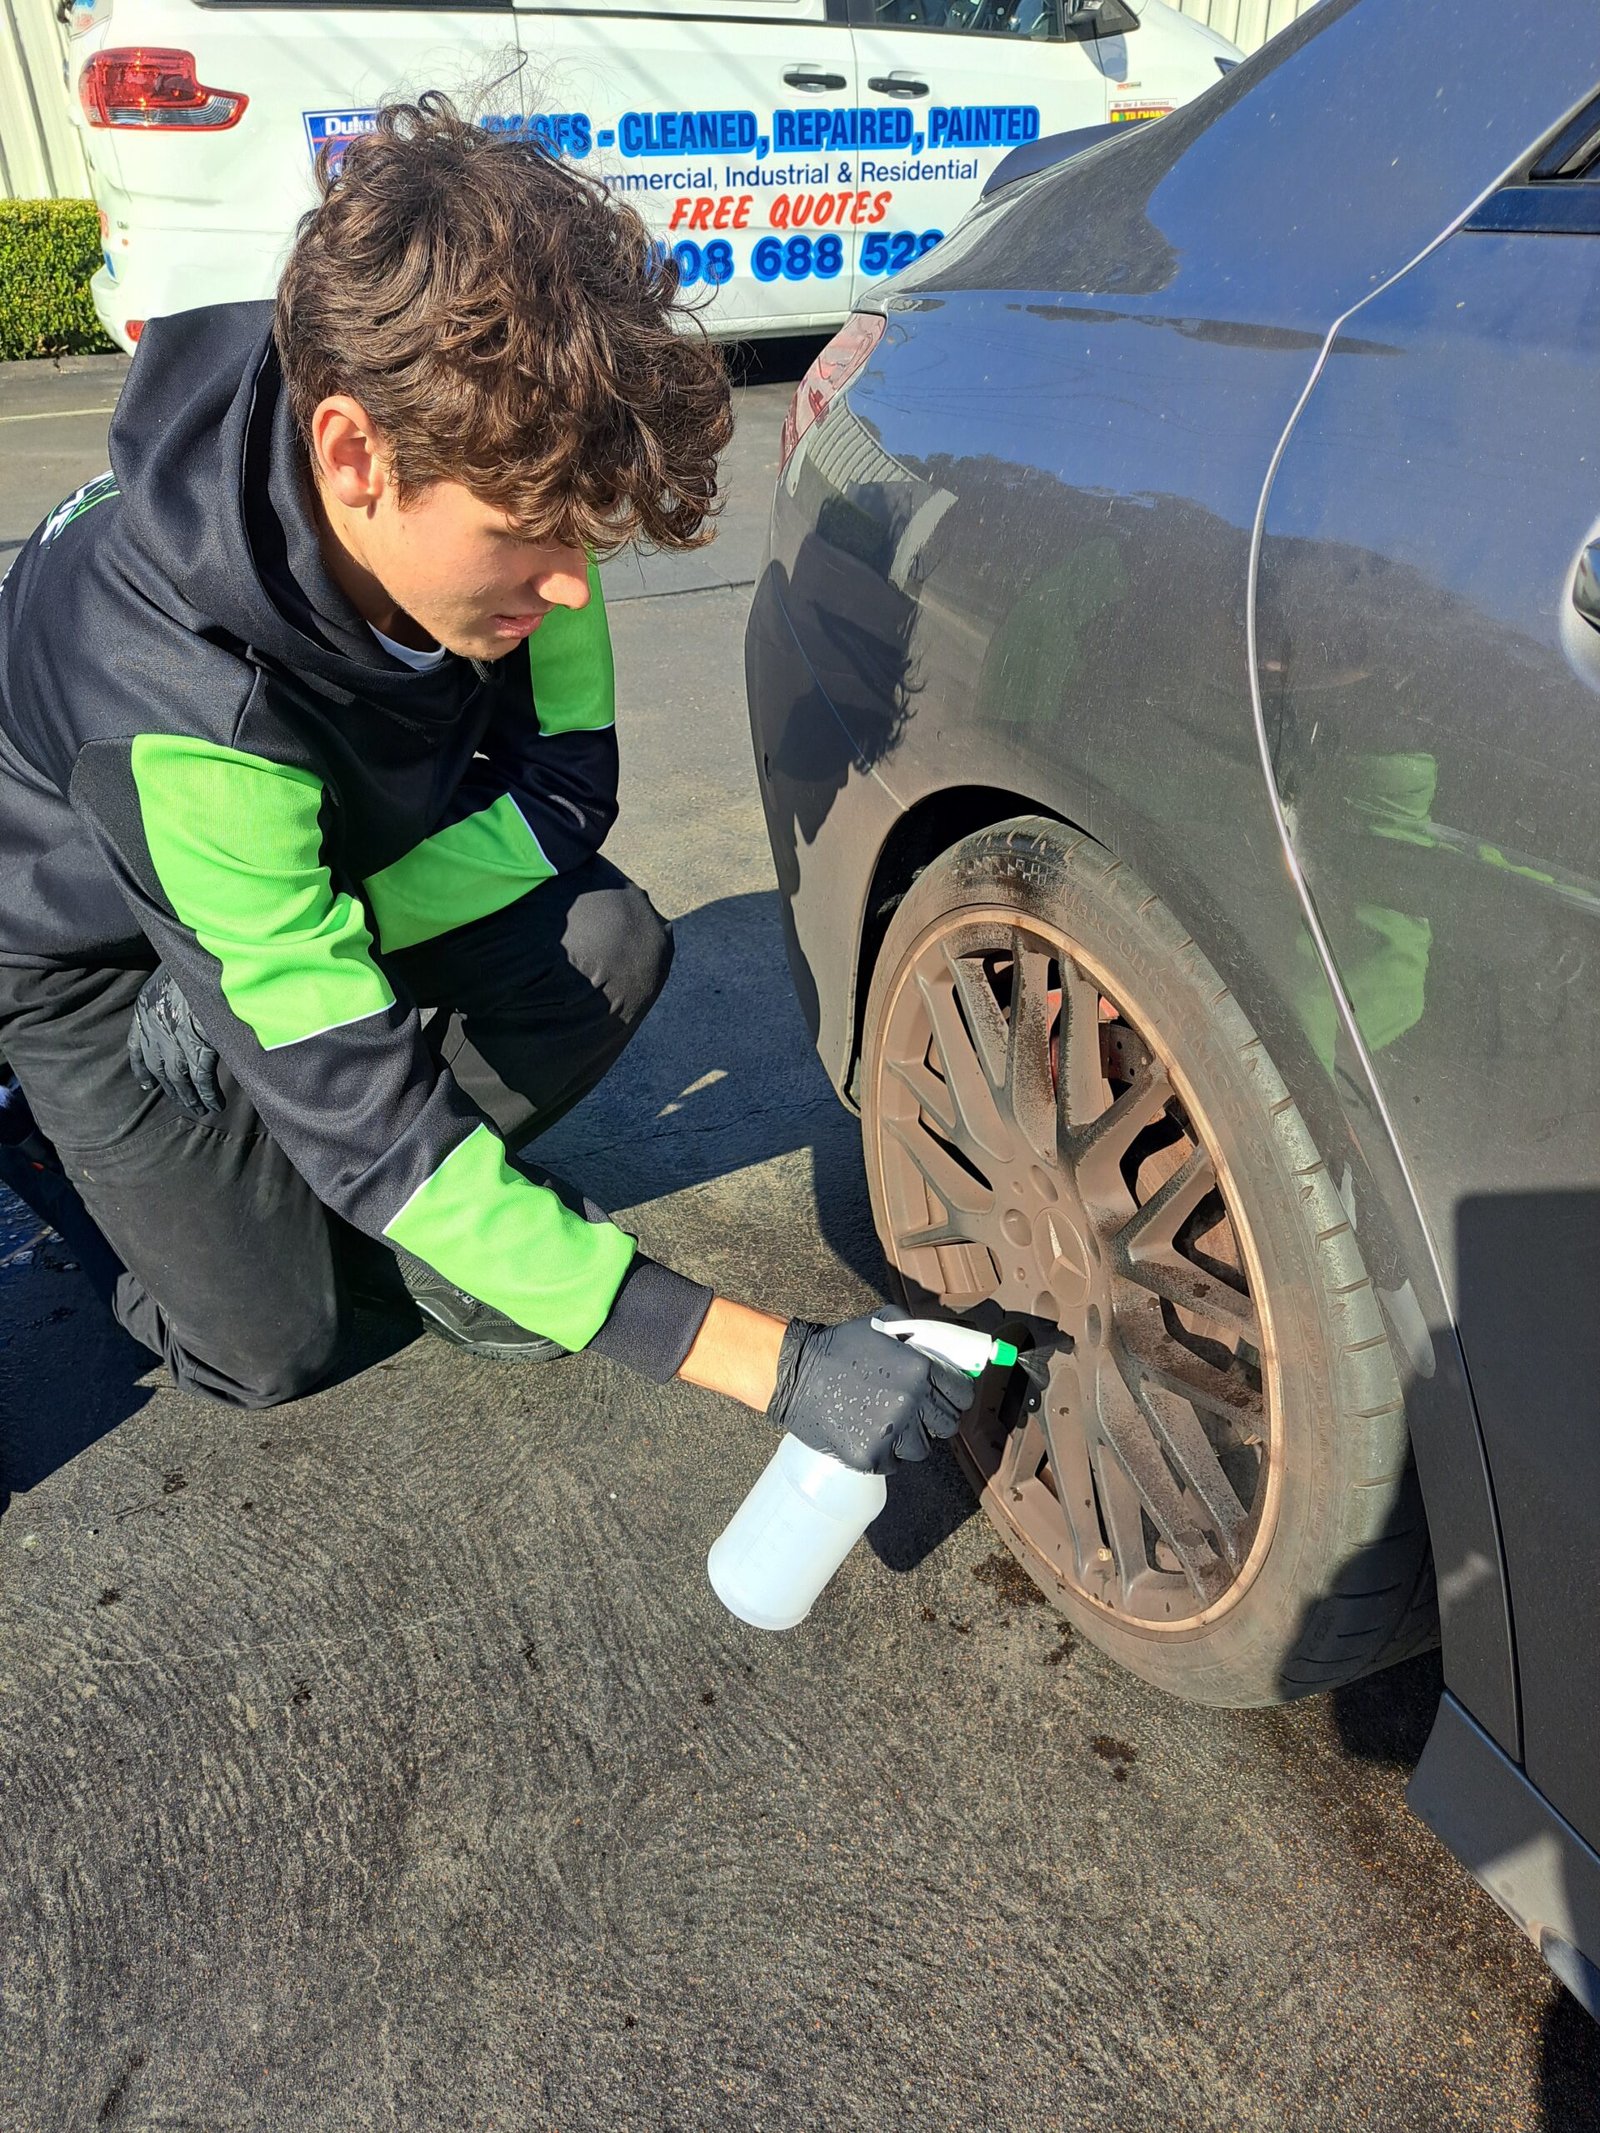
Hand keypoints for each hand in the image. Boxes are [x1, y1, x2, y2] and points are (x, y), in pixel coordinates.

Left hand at [127, 966, 221, 1119]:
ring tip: (198, 1110)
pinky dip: (208, 1094)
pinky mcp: (198, 1045)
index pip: (138, 1045)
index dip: (142, 1067)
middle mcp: (154, 1026)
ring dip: (188, 1097)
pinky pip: (201, 1078)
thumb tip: (184, 1010)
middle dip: (169, 1088)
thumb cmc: (195, 957)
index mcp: (145, 1007)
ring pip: (178, 1077)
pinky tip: (214, 1105)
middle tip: (181, 1103)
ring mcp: (175, 1038)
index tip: (147, 1084)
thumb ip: (173, 994)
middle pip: (159, 1067)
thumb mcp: (173, 971)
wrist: (205, 954)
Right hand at [766, 1310, 975, 1473]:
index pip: (962, 1394)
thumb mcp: (885, 1325)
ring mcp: (892, 1433)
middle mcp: (912, 1402)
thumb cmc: (840, 1346)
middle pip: (947, 1425)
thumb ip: (920, 1335)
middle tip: (914, 1411)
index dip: (955, 1396)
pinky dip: (883, 1453)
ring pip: (922, 1448)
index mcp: (921, 1369)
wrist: (796, 1372)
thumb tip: (948, 1349)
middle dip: (934, 1418)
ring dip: (908, 1438)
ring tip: (884, 1422)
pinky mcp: (871, 1456)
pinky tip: (865, 1432)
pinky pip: (894, 1463)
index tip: (945, 1397)